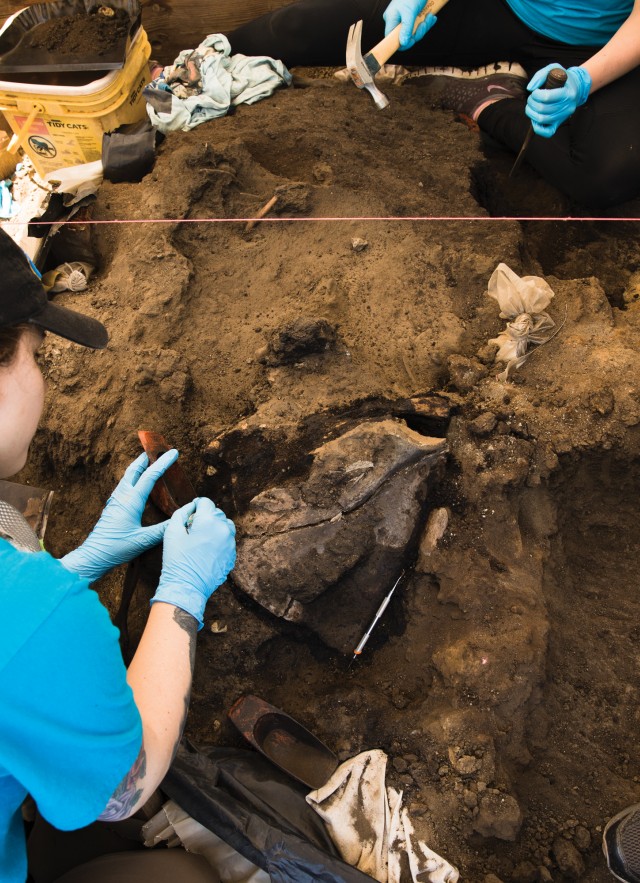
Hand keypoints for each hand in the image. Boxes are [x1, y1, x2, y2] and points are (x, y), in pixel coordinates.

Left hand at [61, 450, 178, 582]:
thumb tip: (181, 517)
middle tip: (156, 449)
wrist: (93, 555)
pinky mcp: (112, 507)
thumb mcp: (143, 540)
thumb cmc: (117, 548)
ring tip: (148, 462)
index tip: (173, 452)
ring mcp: (115, 500)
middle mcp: (122, 496)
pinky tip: (136, 484)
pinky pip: (124, 485)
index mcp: (131, 500)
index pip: (150, 475)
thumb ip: (163, 529)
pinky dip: (133, 477)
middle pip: (134, 469)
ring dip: (138, 466)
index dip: (163, 463)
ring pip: (127, 476)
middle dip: (146, 457)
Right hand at [151, 497, 235, 628]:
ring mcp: (230, 544)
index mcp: (209, 521)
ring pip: (225, 526)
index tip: (191, 511)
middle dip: (205, 516)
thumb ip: (181, 514)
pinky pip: (227, 541)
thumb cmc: (176, 560)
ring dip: (215, 527)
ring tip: (202, 537)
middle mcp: (224, 529)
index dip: (196, 504)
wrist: (186, 588)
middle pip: (217, 513)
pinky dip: (219, 541)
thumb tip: (191, 507)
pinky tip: (207, 550)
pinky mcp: (232, 556)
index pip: (206, 502)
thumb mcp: (172, 532)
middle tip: (193, 527)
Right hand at [383, 0, 436, 49]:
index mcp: (391, 20)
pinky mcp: (412, 17)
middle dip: (417, 33)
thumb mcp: (409, 12)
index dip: (402, 44)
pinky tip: (430, 16)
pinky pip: (418, 26)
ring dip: (424, 26)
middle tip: (424, 24)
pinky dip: (426, 22)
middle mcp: (396, 21)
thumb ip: (406, 29)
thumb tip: (403, 43)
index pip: (391, 40)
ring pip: (414, 32)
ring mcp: (404, 19)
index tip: (412, 40)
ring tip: (429, 17)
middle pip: (405, 37)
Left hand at [525, 64, 590, 136]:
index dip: (536, 95)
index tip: (534, 92)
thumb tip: (530, 88)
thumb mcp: (554, 69)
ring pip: (542, 120)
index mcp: (567, 93)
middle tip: (531, 99)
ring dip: (531, 113)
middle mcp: (567, 106)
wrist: (576, 89)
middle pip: (542, 109)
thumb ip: (541, 75)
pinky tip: (534, 119)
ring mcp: (563, 116)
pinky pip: (547, 132)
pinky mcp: (559, 123)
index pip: (547, 97)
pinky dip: (537, 128)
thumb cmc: (563, 79)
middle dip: (531, 103)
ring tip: (531, 106)